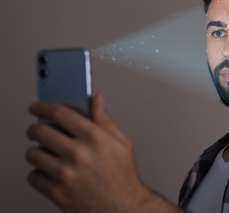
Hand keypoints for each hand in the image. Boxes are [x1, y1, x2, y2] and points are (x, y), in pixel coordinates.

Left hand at [26, 94, 180, 212]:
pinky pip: (33, 177)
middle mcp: (78, 153)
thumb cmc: (123, 176)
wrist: (123, 207)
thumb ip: (105, 119)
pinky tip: (49, 171)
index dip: (43, 106)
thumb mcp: (122, 142)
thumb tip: (96, 99)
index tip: (37, 106)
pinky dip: (38, 173)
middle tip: (35, 130)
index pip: (59, 113)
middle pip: (40, 132)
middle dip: (34, 129)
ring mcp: (66, 174)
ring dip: (35, 151)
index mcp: (94, 137)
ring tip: (45, 153)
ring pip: (33, 154)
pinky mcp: (57, 193)